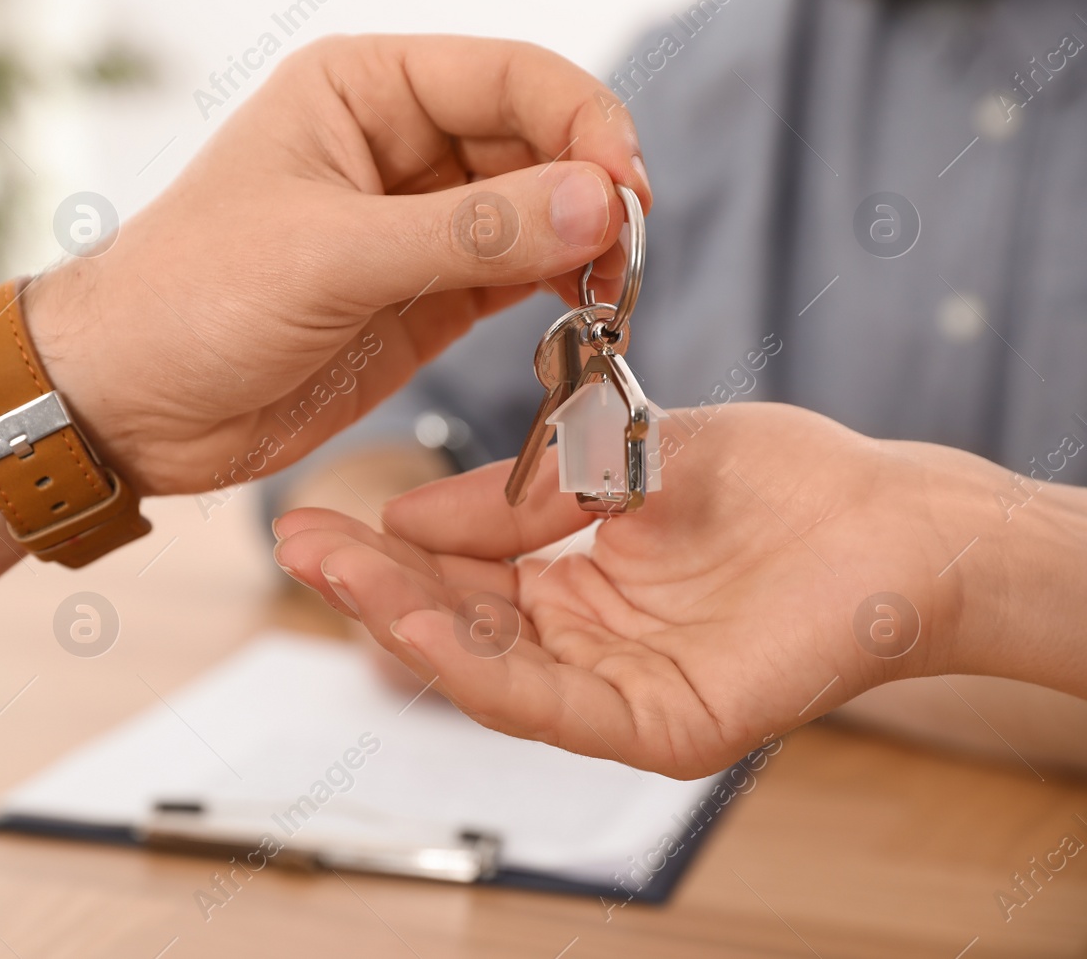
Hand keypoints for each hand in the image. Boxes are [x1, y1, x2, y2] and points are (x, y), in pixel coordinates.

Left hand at [24, 35, 650, 494]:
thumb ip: (470, 233)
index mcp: (363, 91)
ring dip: (583, 248)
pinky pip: (516, 280)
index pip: (510, 78)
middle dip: (591, 192)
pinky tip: (583, 315)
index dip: (582, 123)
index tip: (625, 190)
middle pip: (538, 144)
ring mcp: (416, 227)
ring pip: (538, 216)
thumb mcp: (330, 256)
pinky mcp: (425, 300)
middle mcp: (398, 148)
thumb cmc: (190, 301)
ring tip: (611, 294)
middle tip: (625, 258)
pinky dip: (558, 294)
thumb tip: (599, 202)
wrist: (128, 405)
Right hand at [273, 403, 1086, 778]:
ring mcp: (621, 694)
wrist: (892, 513)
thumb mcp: (611, 463)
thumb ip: (513, 498)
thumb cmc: (776, 483)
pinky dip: (474, 662)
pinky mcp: (661, 728)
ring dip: (405, 624)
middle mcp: (588, 650)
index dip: (386, 554)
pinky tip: (415, 613)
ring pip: (487, 673)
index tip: (318, 515)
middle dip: (374, 591)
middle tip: (300, 544)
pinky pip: (549, 704)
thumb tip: (404, 514)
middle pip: (457, 632)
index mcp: (575, 591)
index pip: (459, 582)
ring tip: (337, 572)